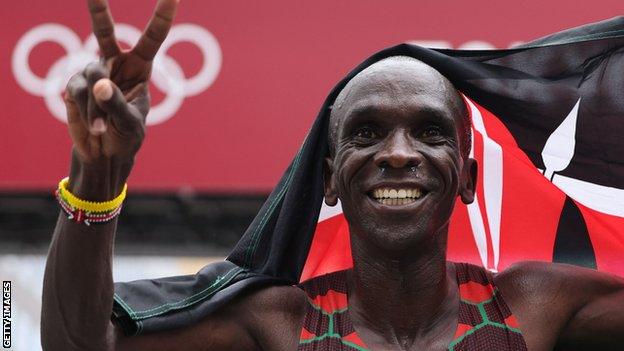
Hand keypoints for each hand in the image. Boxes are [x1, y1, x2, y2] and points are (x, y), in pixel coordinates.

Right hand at [63, 0, 177, 197]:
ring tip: (102, 129)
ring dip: (95, 108)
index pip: (153, 39)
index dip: (161, 17)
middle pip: (103, 32)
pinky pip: (77, 92)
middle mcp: (115, 65)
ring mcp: (92, 72)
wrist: (105, 155)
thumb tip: (99, 84)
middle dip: (98, 9)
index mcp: (140, 69)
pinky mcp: (74, 85)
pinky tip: (92, 128)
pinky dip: (85, 113)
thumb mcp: (129, 123)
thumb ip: (115, 104)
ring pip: (90, 78)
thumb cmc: (127, 137)